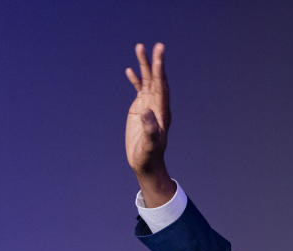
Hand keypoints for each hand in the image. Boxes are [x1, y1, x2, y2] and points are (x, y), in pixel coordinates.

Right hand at [124, 42, 174, 204]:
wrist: (146, 163)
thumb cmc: (149, 156)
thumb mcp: (149, 144)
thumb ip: (150, 128)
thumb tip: (146, 111)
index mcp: (161, 112)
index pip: (161, 88)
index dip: (160, 73)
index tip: (159, 58)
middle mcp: (157, 106)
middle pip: (157, 80)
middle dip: (156, 63)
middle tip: (157, 46)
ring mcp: (149, 106)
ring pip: (147, 81)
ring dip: (145, 65)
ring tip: (140, 47)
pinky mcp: (140, 109)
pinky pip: (139, 90)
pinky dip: (135, 79)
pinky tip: (130, 70)